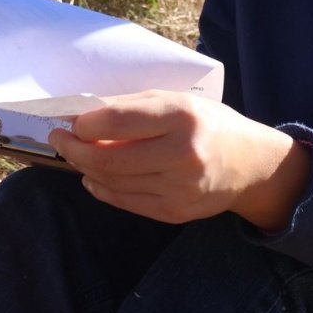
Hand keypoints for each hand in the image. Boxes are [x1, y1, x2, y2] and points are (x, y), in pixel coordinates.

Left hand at [48, 91, 309, 229]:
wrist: (251, 165)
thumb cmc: (210, 124)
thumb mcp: (179, 100)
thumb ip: (133, 106)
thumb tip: (84, 114)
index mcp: (183, 116)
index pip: (118, 121)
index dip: (85, 125)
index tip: (72, 122)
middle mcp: (182, 154)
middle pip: (108, 159)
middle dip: (74, 149)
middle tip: (60, 139)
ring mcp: (179, 188)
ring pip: (113, 182)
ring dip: (85, 168)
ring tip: (76, 155)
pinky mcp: (174, 212)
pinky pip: (125, 202)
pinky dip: (102, 189)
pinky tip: (93, 177)